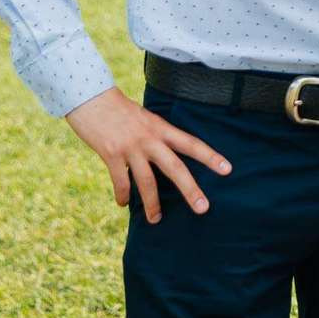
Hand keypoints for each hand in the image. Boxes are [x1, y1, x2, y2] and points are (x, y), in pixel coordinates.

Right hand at [64, 87, 230, 223]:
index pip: (192, 143)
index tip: (227, 170)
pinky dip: (123, 195)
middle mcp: (150, 138)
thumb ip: (157, 135)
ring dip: (152, 204)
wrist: (90, 97)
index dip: (210, 157)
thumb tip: (166, 153)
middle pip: (175, 167)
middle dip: (190, 190)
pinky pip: (120, 181)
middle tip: (203, 208)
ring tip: (156, 220)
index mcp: (161, 128)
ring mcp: (130, 147)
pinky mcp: (110, 154)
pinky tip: (124, 204)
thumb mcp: (146, 118)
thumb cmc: (119, 109)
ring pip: (147, 181)